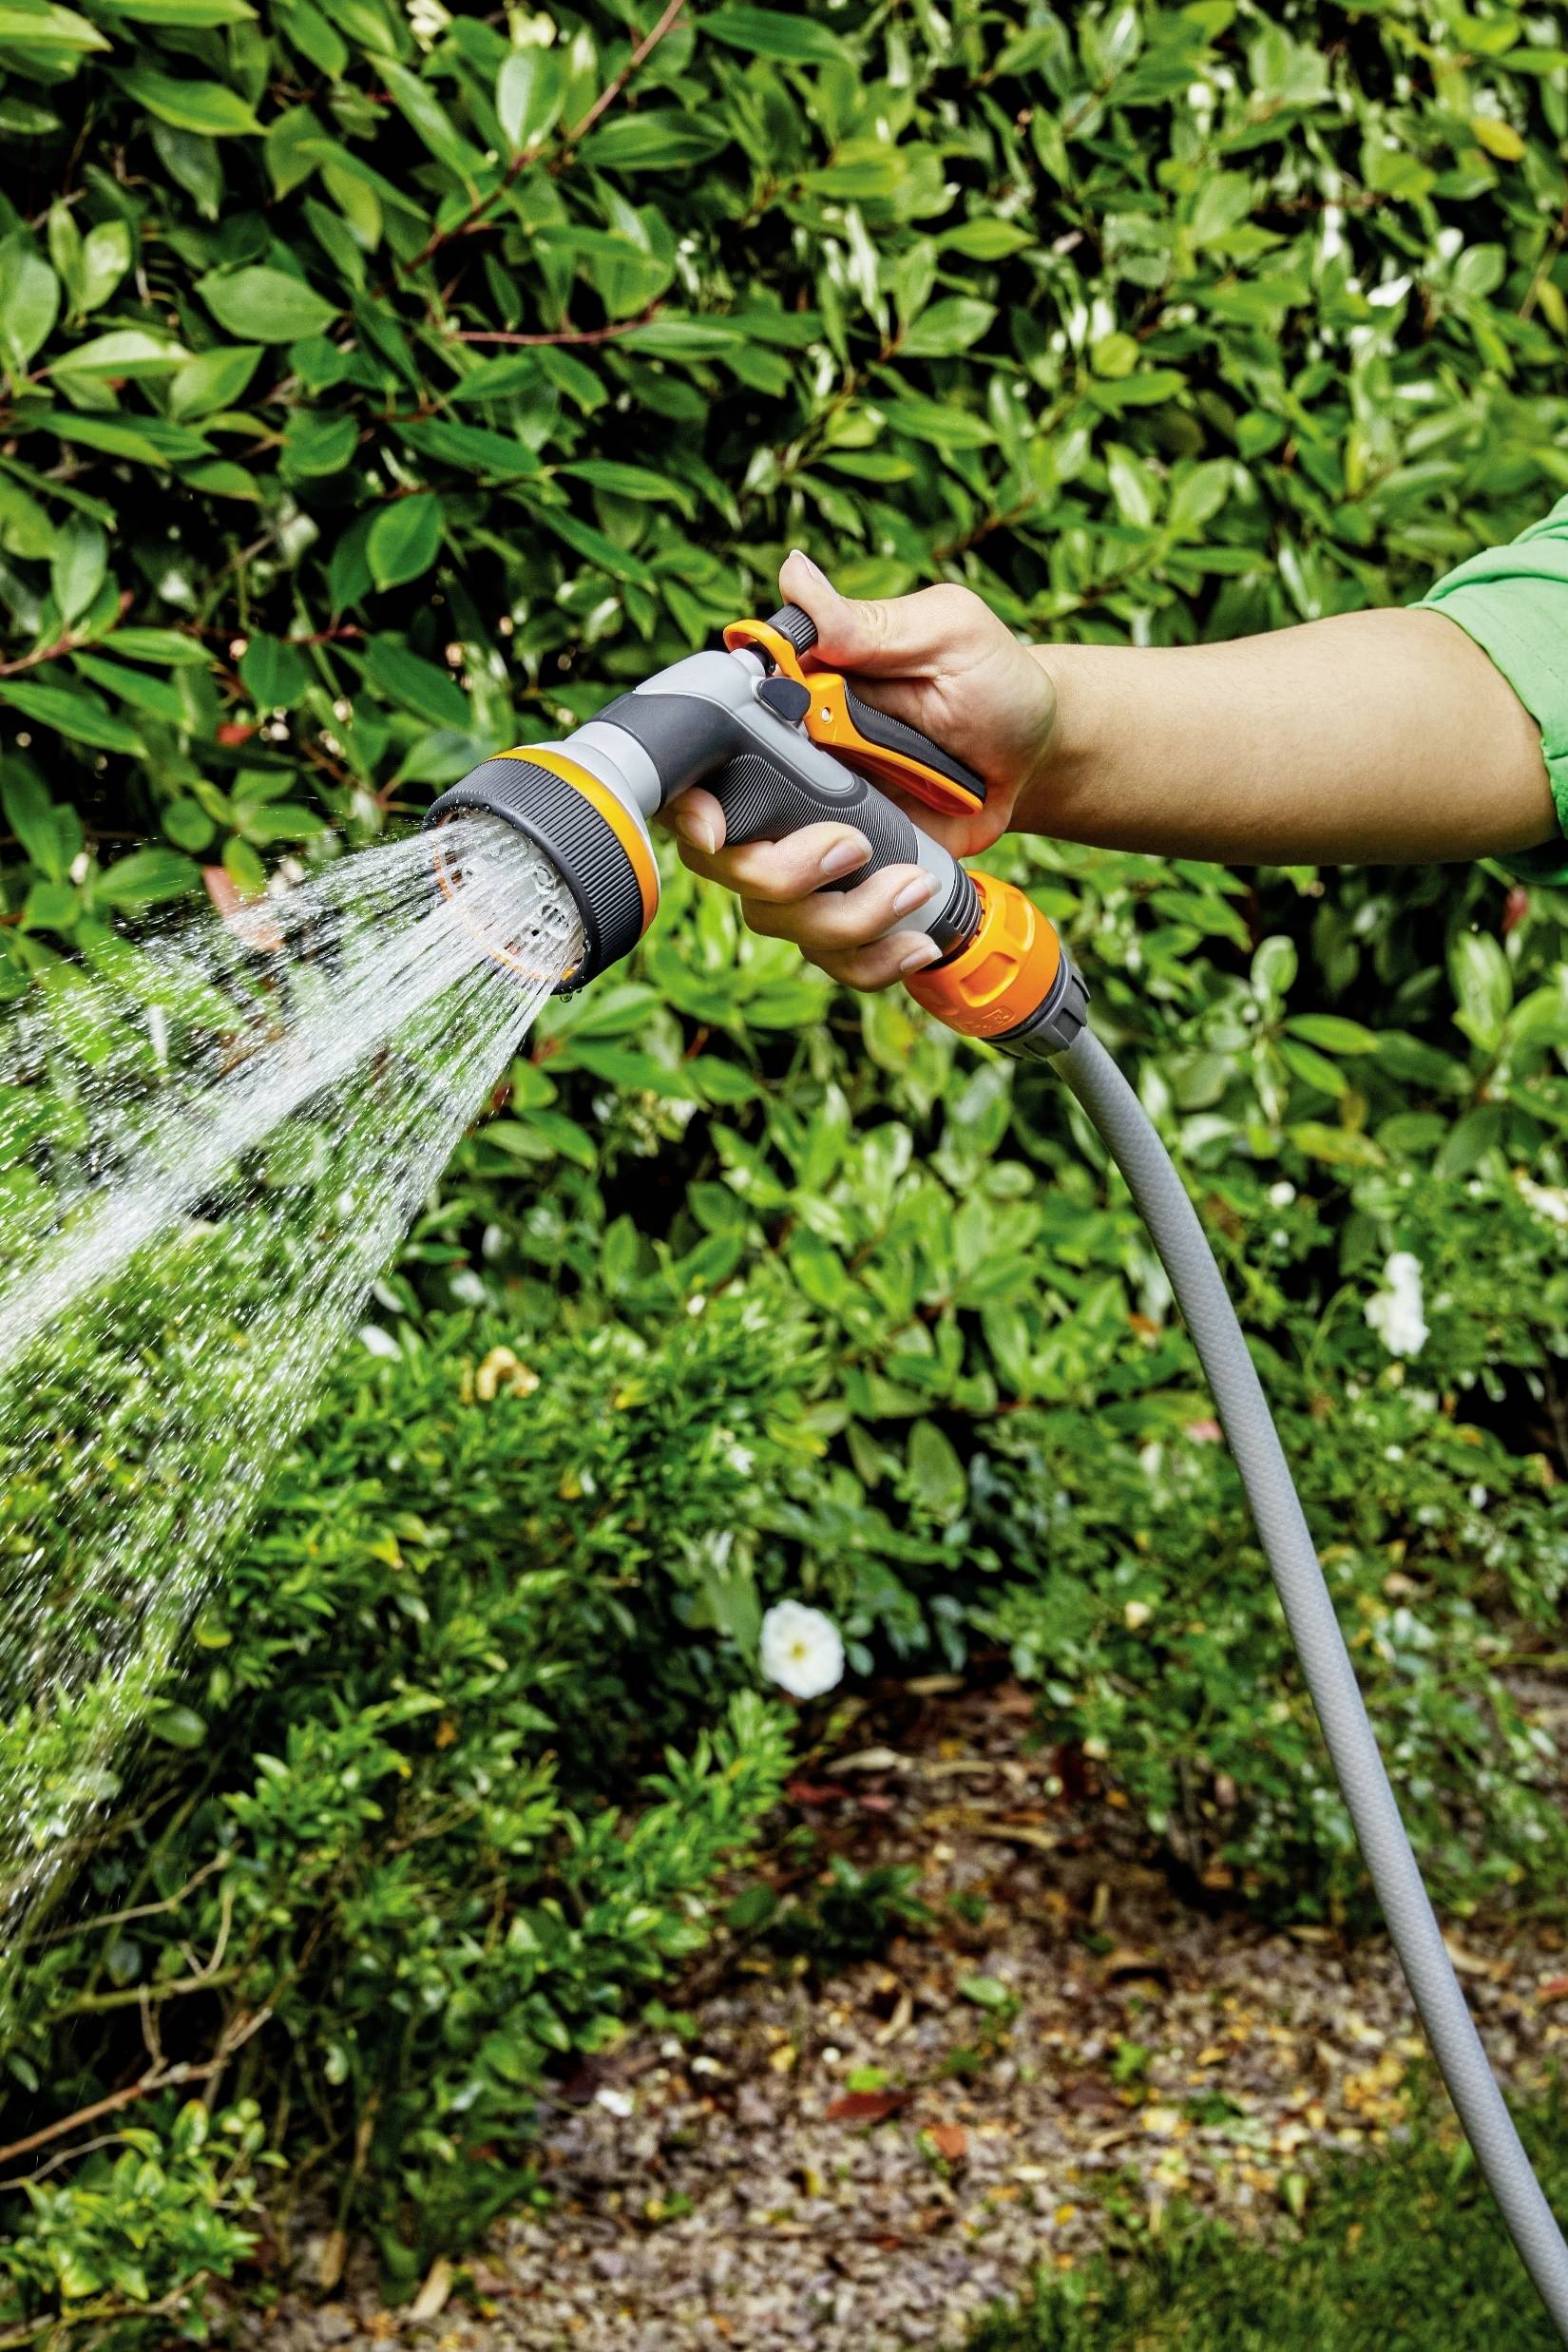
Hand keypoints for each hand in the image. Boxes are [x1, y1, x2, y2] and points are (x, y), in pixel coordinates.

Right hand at [666, 550, 1055, 989]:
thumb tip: (796, 575)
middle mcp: (782, 791)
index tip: (716, 826)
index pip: (694, 768)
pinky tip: (916, 938)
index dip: (686, 806)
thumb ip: (868, 623)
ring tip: (915, 886)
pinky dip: (873, 961)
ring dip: (846, 919)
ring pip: (777, 918)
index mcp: (783, 722)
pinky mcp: (855, 896)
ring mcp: (815, 850)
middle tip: (853, 847)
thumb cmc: (989, 684)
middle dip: (780, 873)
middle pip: (722, 860)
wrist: (1037, 751)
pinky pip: (834, 955)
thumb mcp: (943, 634)